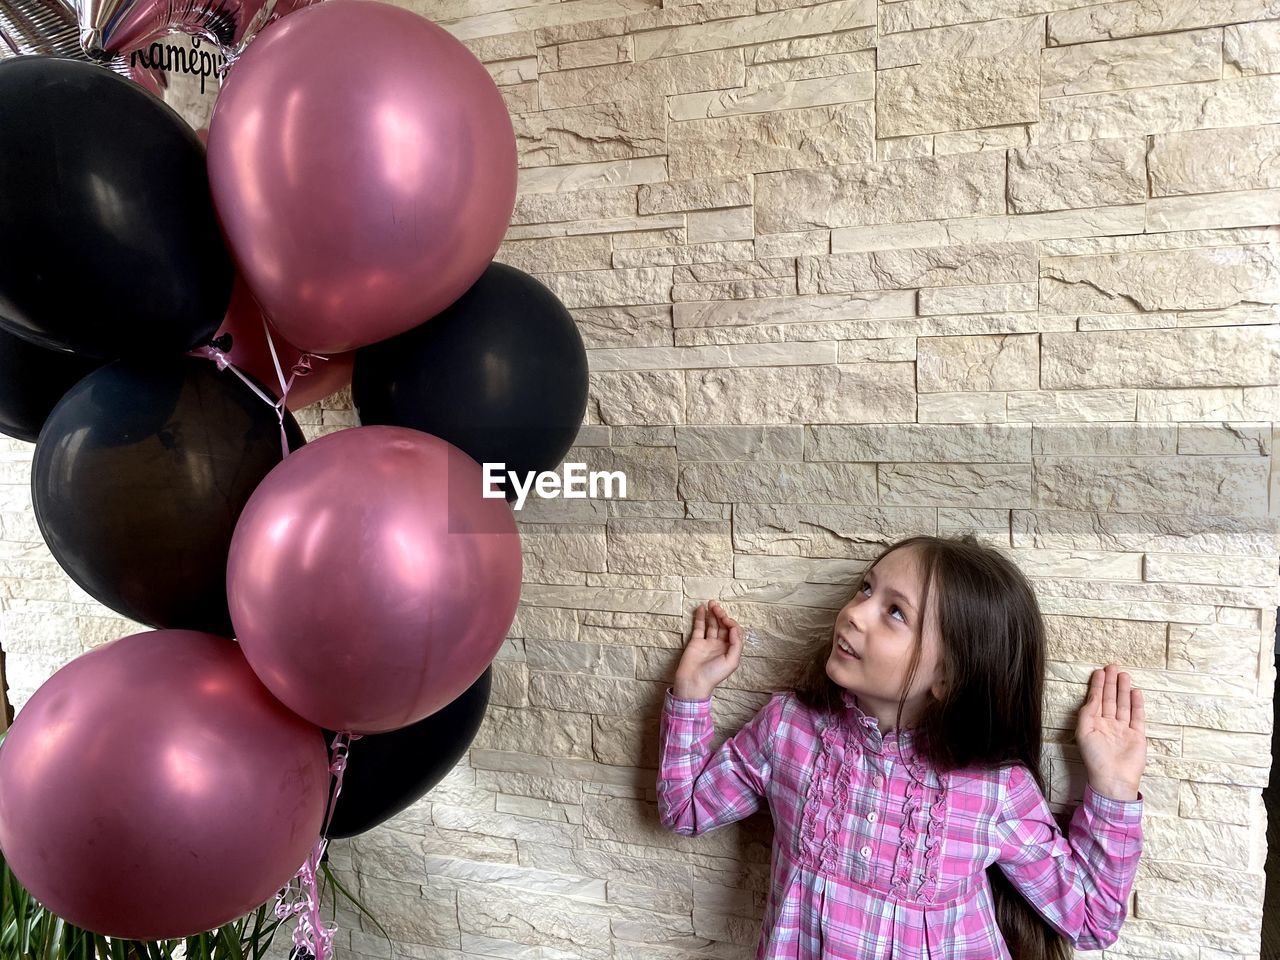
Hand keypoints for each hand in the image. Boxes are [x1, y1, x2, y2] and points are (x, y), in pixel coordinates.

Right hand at [672, 601, 743, 699]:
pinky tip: (701, 608)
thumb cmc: (714, 674)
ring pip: (712, 624)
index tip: (726, 619)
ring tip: (711, 603)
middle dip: (721, 615)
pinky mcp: (696, 642)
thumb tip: (734, 628)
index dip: (731, 623)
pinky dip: (700, 617)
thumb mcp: (732, 661)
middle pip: (723, 626)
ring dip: (712, 613)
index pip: (734, 631)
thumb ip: (736, 644)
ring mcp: (707, 642)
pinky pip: (699, 627)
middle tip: (716, 607)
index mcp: (730, 649)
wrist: (693, 682)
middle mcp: (720, 644)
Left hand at [1075, 663, 1146, 801]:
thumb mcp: (1084, 732)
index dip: (1097, 685)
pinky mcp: (1137, 735)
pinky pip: (1137, 716)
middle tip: (1113, 666)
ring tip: (1124, 674)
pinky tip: (1136, 692)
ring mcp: (1123, 729)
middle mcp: (1109, 724)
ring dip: (1123, 690)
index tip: (1099, 671)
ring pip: (1123, 705)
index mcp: (1094, 724)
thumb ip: (1087, 713)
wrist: (1113, 778)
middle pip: (1110, 699)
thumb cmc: (1094, 758)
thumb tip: (1092, 697)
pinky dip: (1137, 704)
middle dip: (1111, 683)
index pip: (1096, 700)